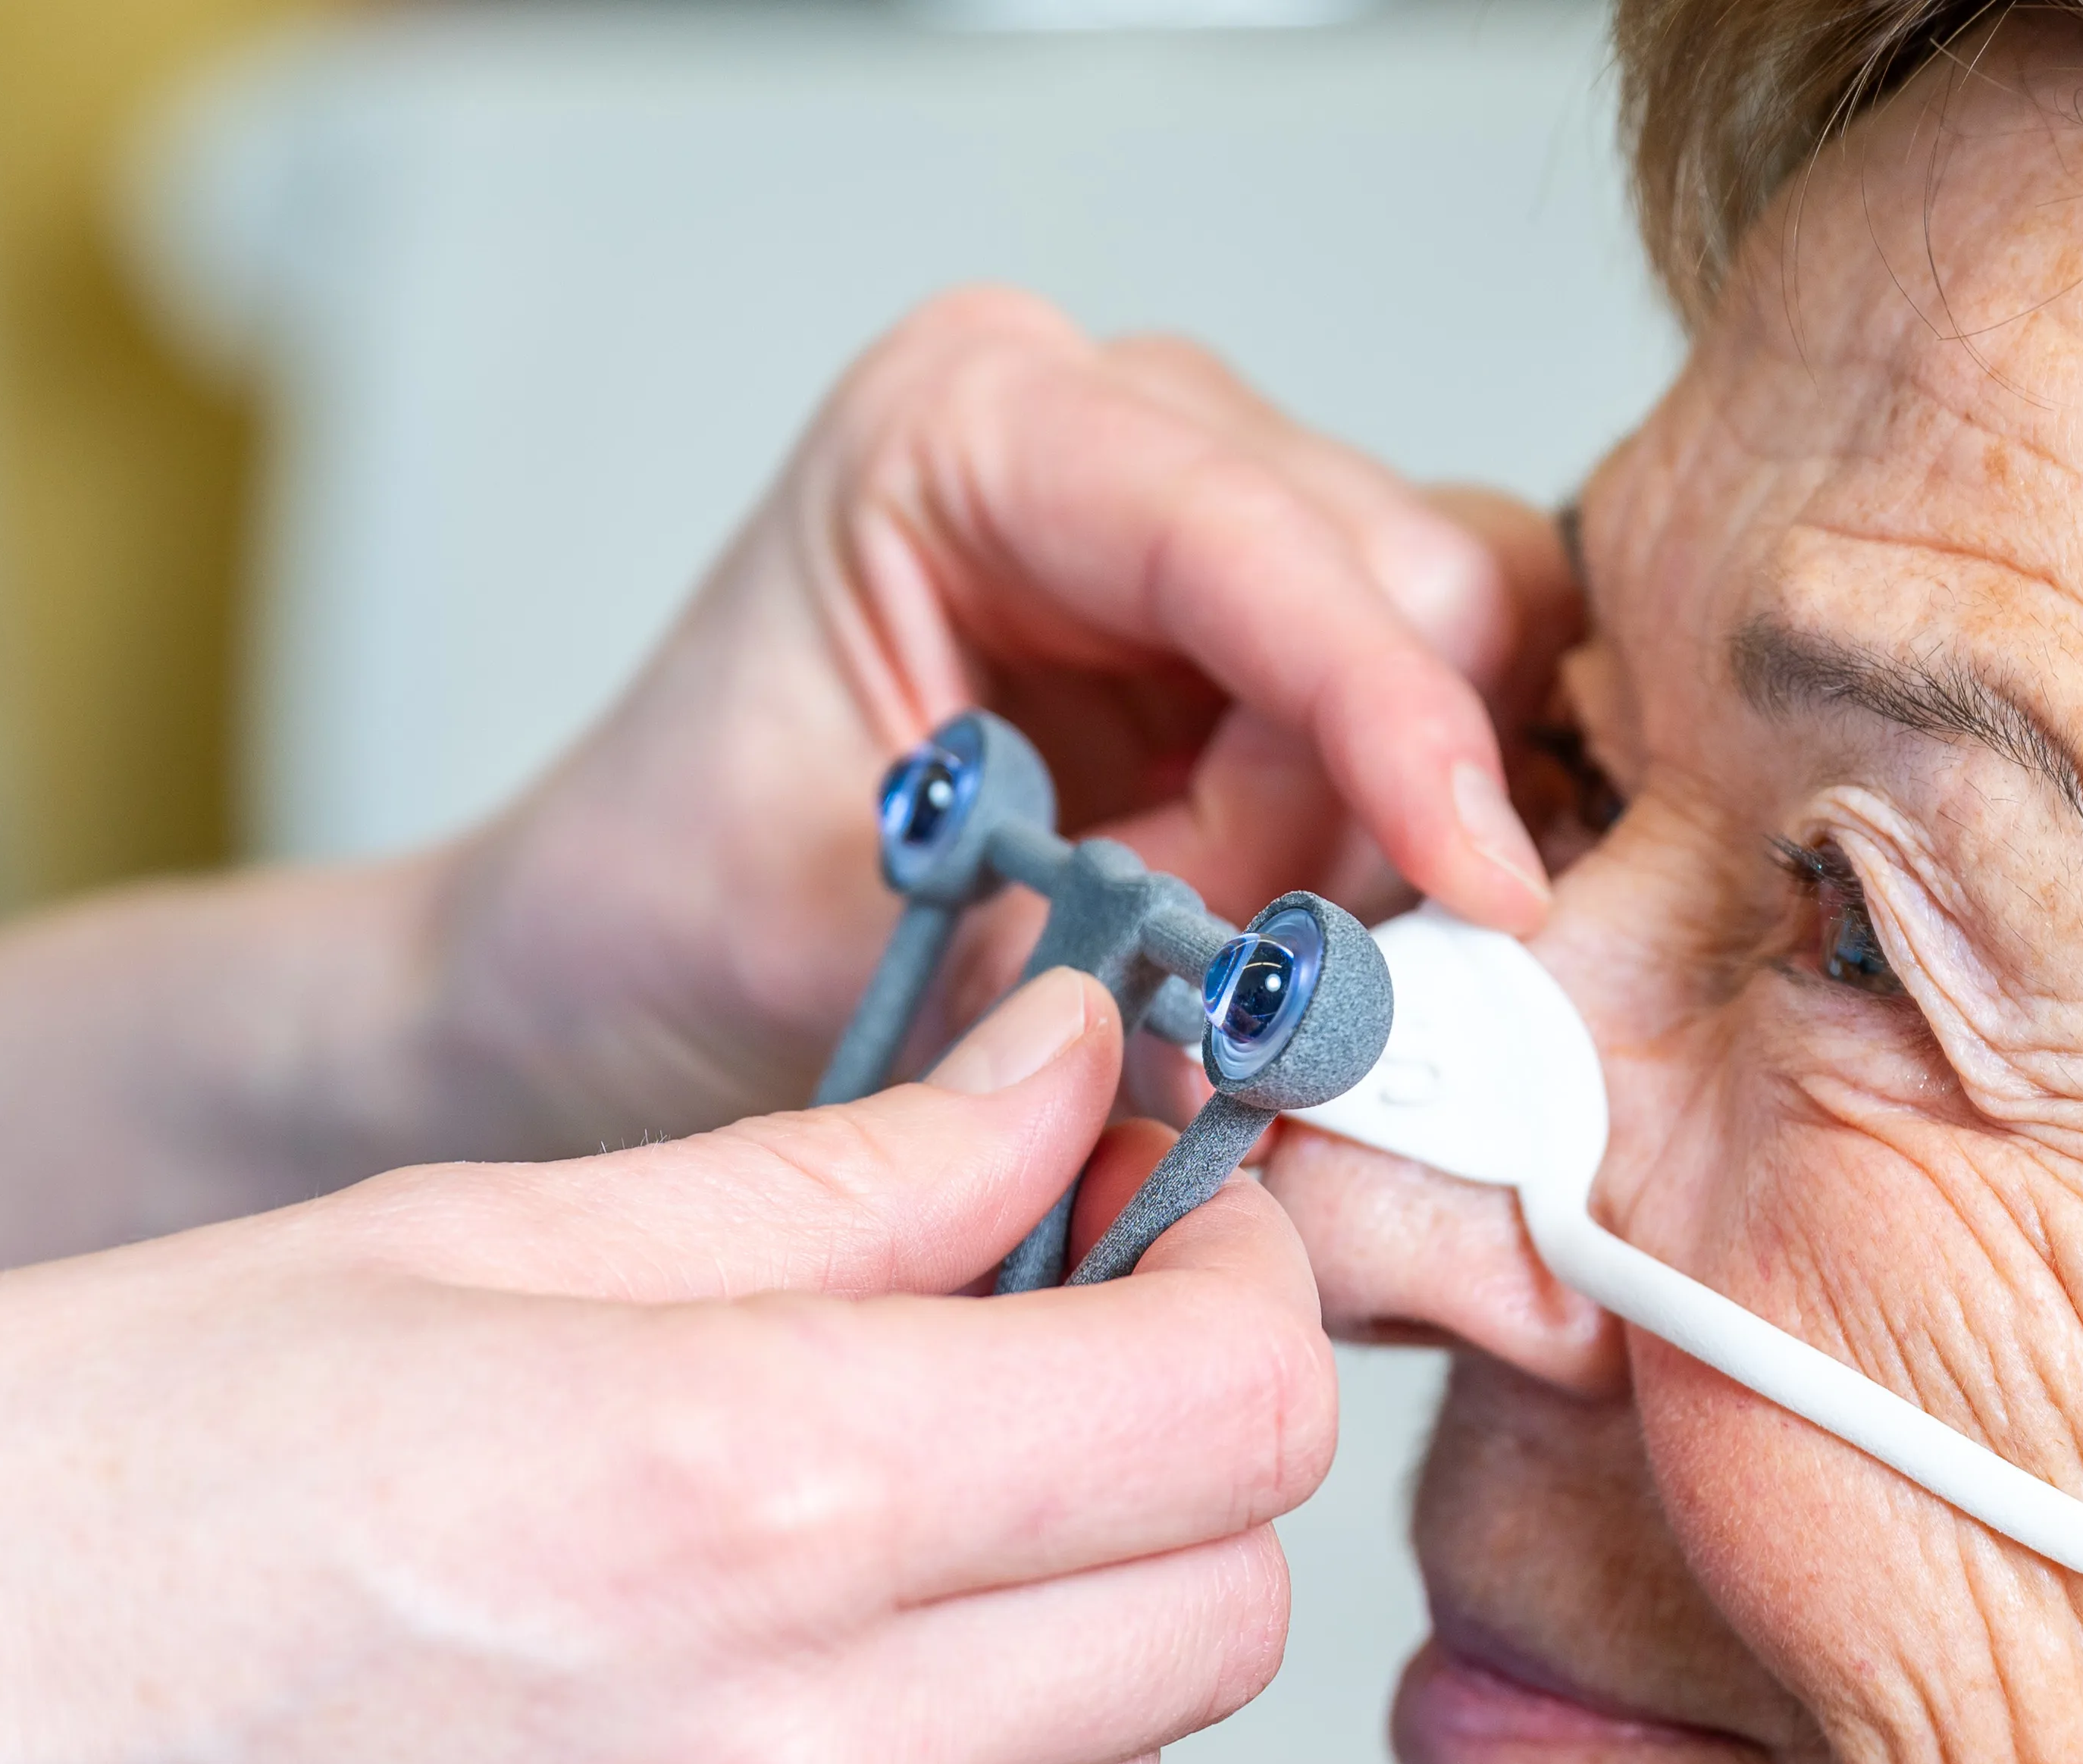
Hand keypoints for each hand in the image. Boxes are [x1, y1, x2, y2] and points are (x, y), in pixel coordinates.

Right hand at [0, 980, 1328, 1763]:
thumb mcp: (431, 1241)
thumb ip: (823, 1183)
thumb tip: (1060, 1090)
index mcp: (743, 1517)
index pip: (1229, 1412)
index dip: (1229, 1282)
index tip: (1152, 1219)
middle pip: (1211, 1621)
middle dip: (1152, 1463)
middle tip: (999, 1357)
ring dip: (1036, 1651)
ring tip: (813, 1542)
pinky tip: (680, 1716)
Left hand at [413, 289, 1579, 1155]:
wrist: (600, 967)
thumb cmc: (670, 915)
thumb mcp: (860, 951)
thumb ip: (1107, 966)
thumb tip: (1332, 1021)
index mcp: (972, 423)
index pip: (1252, 540)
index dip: (1390, 717)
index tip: (1481, 884)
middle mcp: (1118, 426)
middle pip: (1418, 571)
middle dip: (1390, 804)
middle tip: (1281, 993)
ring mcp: (1212, 524)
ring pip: (1466, 649)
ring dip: (1393, 845)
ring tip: (1232, 975)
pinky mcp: (1267, 642)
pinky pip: (1433, 729)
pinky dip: (1398, 859)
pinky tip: (1292, 947)